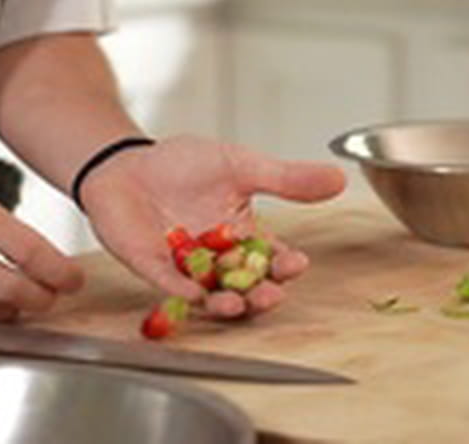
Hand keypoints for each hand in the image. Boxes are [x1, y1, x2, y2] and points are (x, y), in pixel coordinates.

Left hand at [79, 135, 345, 317]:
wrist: (130, 163)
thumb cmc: (185, 165)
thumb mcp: (242, 165)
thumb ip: (286, 178)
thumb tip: (338, 178)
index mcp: (243, 236)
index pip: (272, 258)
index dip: (286, 265)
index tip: (299, 264)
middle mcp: (218, 259)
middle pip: (246, 286)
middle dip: (260, 294)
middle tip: (272, 295)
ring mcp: (185, 267)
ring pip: (211, 294)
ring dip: (225, 302)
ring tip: (236, 304)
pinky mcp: (151, 267)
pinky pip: (168, 284)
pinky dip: (180, 290)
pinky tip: (193, 293)